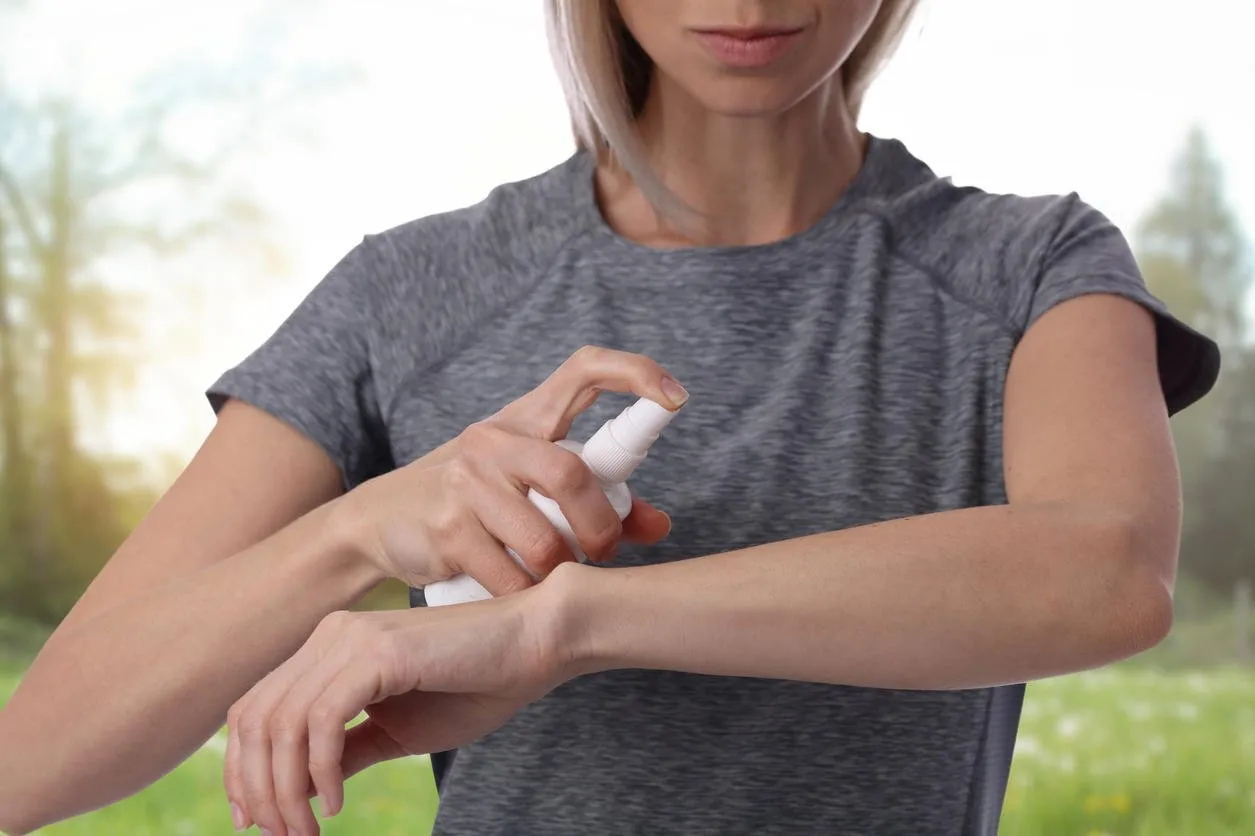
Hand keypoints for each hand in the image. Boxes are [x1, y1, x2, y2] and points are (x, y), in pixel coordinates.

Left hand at [224, 585, 570, 834]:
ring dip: (285, 789)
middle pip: (255, 719)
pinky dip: (319, 770)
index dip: (242, 768)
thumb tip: (300, 790)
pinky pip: (323, 721)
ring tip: (307, 830)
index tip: (256, 819)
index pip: (255, 709)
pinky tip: (335, 803)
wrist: (537, 642)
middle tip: (281, 835)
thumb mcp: (399, 729)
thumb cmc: (478, 683)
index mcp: (331, 647)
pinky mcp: (380, 654)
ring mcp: (352, 639)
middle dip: (257, 788)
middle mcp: (331, 636)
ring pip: (283, 724)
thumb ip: (348, 750)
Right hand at [342, 345, 684, 592]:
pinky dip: (525, 593)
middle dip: (602, 526)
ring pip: (544, 538)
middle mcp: (494, 440)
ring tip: (556, 577)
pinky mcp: (446, 529)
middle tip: (604, 551)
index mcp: (524, 418)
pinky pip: (509, 575)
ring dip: (561, 570)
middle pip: (571, 475)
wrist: (379, 520)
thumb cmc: (471, 499)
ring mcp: (466, 482)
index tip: (675, 399)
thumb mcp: (526, 484)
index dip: (635, 373)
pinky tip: (519, 592)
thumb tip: (660, 525)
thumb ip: (596, 499)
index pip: (584, 369)